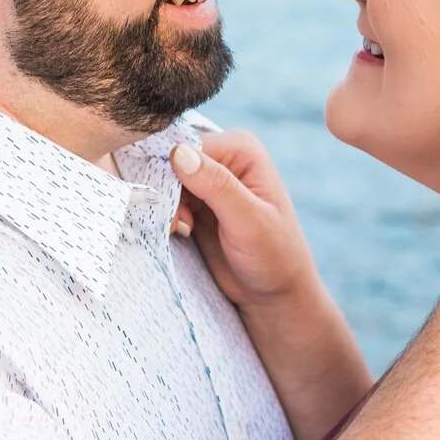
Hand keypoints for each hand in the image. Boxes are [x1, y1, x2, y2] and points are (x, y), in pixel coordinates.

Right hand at [169, 130, 321, 309]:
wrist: (274, 294)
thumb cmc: (274, 257)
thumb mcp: (248, 221)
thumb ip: (216, 184)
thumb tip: (178, 152)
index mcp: (241, 150)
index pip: (188, 145)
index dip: (170, 171)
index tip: (170, 205)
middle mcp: (224, 158)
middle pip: (171, 161)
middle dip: (166, 191)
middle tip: (178, 223)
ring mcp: (208, 181)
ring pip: (165, 182)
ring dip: (166, 207)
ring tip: (184, 231)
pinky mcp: (197, 204)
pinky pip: (167, 200)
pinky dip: (167, 216)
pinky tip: (183, 233)